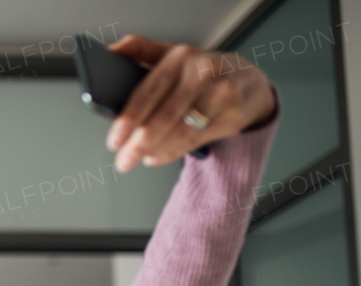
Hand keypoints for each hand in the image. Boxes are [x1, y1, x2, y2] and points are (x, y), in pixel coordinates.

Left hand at [105, 34, 277, 172]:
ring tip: (139, 158)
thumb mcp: (172, 55)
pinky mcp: (233, 112)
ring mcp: (221, 92)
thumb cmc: (200, 71)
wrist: (246, 80)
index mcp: (181, 56)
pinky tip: (156, 156)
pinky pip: (195, 139)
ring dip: (155, 149)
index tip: (114, 140)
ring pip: (181, 130)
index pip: (149, 90)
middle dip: (140, 142)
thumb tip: (114, 50)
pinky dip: (172, 151)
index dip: (129, 118)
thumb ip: (141, 51)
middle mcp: (202, 72)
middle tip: (123, 160)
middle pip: (165, 115)